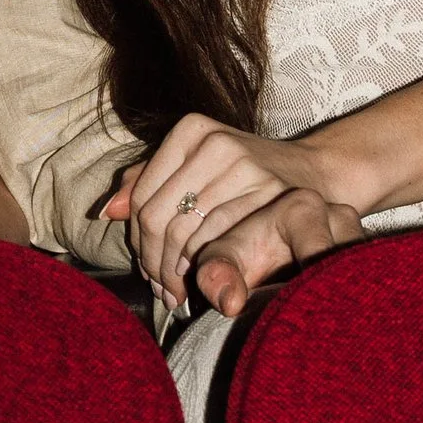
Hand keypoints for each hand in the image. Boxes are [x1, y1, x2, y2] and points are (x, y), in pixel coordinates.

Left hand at [104, 114, 362, 306]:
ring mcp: (243, 165)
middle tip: (161, 288)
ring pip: (187, 233)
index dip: (139, 241)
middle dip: (154, 262)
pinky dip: (203, 269)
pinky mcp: (268, 191)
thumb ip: (147, 182)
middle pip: (160, 216)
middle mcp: (215, 142)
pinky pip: (220, 241)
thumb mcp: (196, 166)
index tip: (145, 267)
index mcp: (191, 130)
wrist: (314, 175)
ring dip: (176, 272)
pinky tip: (201, 283)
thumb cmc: (245, 176)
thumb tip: (108, 211)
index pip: (143, 196)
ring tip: (176, 292)